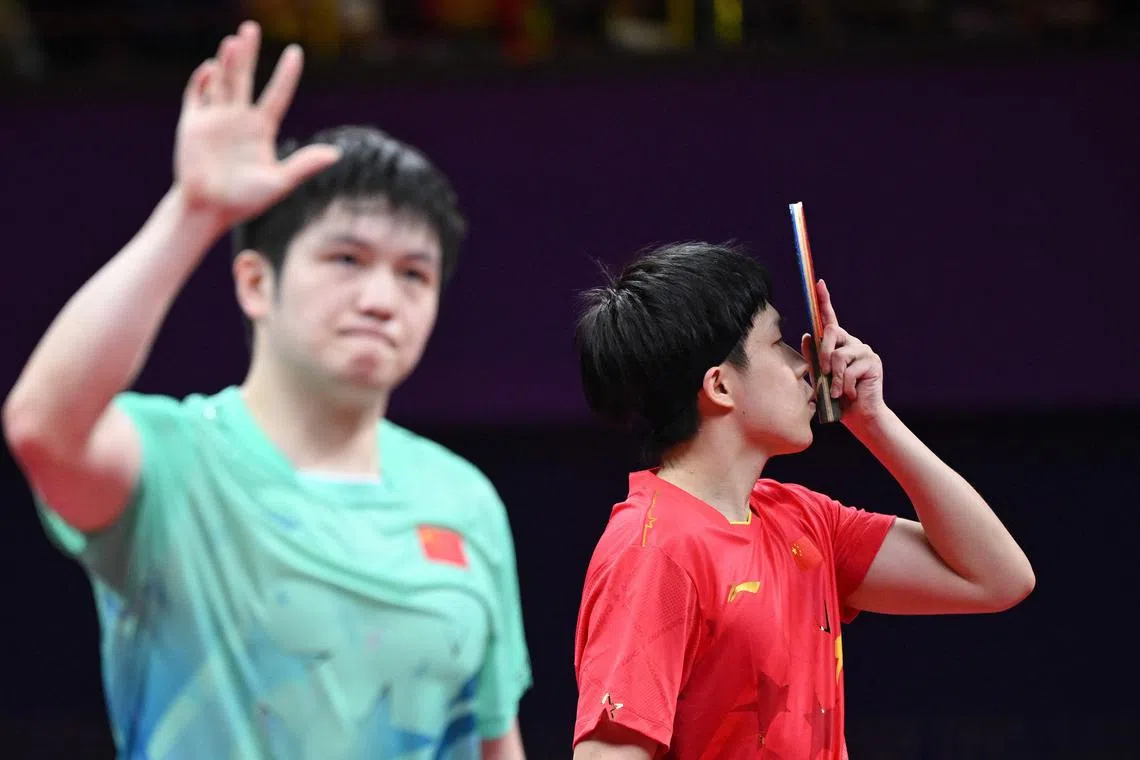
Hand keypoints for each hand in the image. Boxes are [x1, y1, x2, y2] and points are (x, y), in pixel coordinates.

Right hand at [173, 21, 340, 228]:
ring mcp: (215, 119)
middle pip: (245, 78)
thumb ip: (304, 166)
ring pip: (222, 82)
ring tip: (234, 42)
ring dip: (227, 62)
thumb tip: (336, 154)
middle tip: (251, 28)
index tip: (295, 53)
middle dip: (248, 54)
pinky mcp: (193, 124)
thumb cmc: (246, 200)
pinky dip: (202, 82)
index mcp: (262, 129)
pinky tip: (210, 69)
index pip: (277, 95)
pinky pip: (196, 97)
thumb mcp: (280, 183)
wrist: (210, 209)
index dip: (286, 74)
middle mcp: (239, 118)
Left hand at [800, 279, 886, 427]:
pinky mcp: (873, 362)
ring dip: (832, 378)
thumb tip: (806, 335)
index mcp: (838, 344)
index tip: (819, 283)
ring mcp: (864, 351)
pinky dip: (843, 386)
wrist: (858, 417)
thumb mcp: (818, 378)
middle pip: (831, 332)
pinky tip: (849, 394)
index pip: (829, 319)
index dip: (825, 300)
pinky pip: (849, 370)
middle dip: (822, 354)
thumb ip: (813, 358)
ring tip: (836, 392)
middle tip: (822, 374)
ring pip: (838, 355)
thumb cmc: (836, 399)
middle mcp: (852, 343)